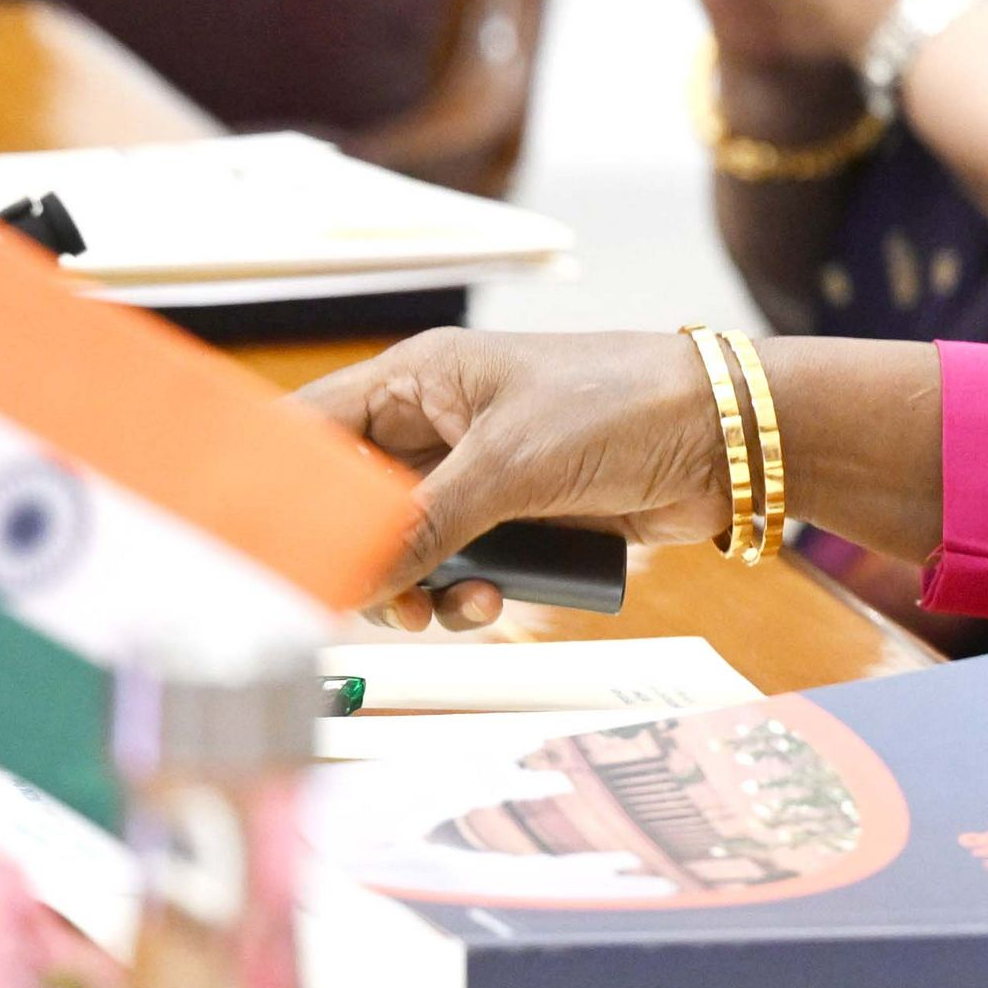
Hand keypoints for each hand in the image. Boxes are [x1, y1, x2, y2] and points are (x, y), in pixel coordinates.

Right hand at [302, 330, 731, 625]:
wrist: (728, 440)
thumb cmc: (621, 410)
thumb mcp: (509, 464)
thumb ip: (423, 524)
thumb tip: (349, 583)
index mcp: (421, 379)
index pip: (312, 428)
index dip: (278, 485)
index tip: (259, 547)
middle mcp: (439, 425)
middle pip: (352, 503)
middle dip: (356, 556)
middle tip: (367, 603)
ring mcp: (479, 475)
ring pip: (404, 547)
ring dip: (416, 587)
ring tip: (445, 608)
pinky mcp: (520, 518)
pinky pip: (462, 567)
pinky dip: (466, 592)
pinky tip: (495, 602)